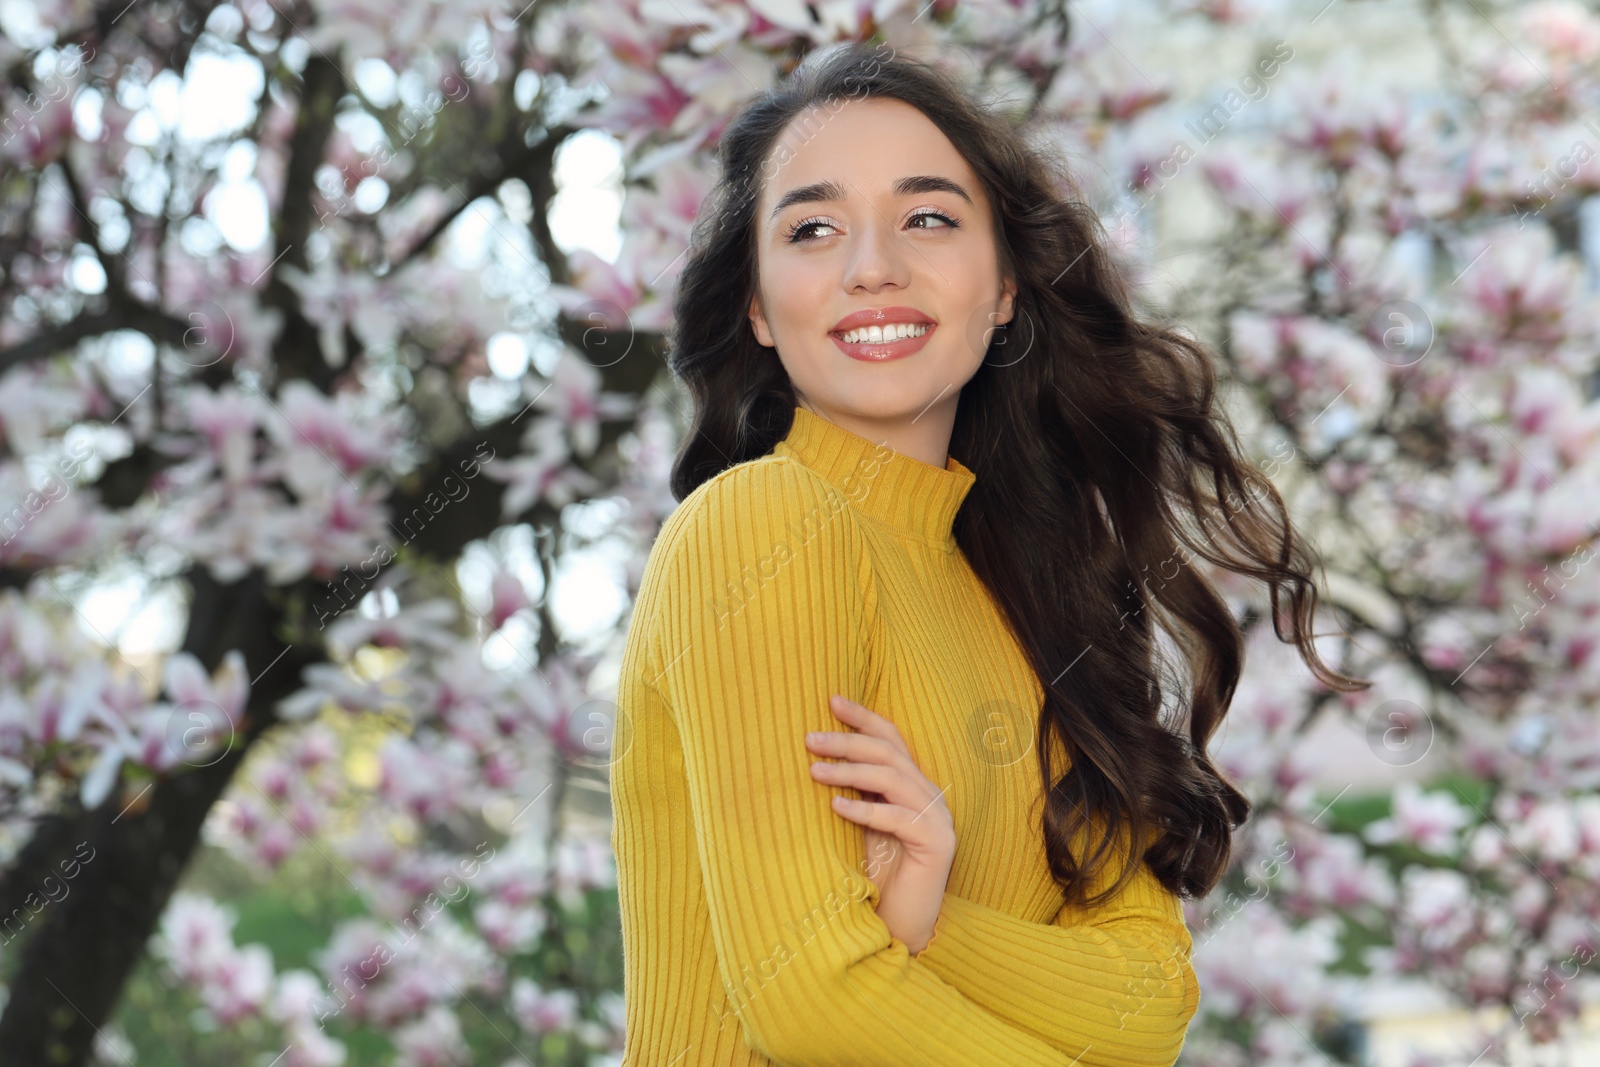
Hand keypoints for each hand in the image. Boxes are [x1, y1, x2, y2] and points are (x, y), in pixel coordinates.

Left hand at [805, 694, 955, 954]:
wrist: (903, 925)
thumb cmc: (876, 876)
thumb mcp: (862, 825)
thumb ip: (855, 792)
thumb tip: (817, 758)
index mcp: (914, 786)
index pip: (891, 738)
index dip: (863, 717)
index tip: (830, 700)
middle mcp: (931, 796)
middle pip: (889, 753)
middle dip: (847, 741)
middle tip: (809, 739)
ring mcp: (939, 819)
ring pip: (892, 779)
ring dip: (849, 771)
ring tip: (814, 772)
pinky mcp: (939, 845)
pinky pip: (897, 818)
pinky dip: (864, 809)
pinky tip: (836, 806)